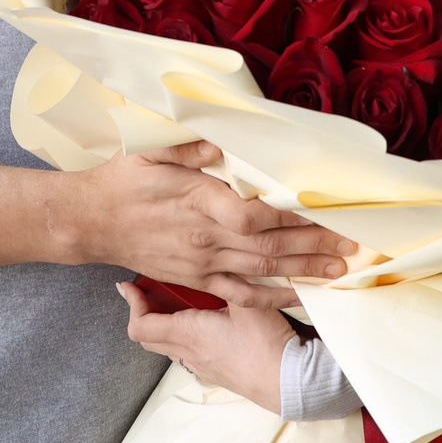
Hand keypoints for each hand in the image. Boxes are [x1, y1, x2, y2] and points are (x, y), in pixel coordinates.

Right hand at [62, 141, 352, 306]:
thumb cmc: (120, 180)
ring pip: (261, 270)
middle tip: (351, 243)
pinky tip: (298, 295)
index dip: (292, 217)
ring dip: (302, 270)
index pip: (255, 215)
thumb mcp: (148, 151)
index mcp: (198, 203)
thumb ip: (188, 149)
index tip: (324, 211)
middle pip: (269, 246)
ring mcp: (201, 264)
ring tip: (338, 269)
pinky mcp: (196, 279)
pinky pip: (240, 292)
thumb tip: (222, 146)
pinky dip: (272, 295)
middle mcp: (204, 239)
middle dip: (313, 245)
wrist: (90, 221)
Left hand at [119, 280, 296, 413]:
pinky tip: (207, 324)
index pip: (141, 325)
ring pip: (168, 346)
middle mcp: (189, 352)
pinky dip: (186, 337)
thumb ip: (229, 278)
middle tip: (153, 292)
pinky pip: (188, 355)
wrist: (287, 382)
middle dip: (145, 312)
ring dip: (166, 325)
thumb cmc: (267, 343)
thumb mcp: (248, 300)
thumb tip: (217, 257)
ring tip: (182, 304)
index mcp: (190, 332)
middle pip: (148, 337)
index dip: (132, 304)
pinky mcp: (215, 373)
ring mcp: (201, 366)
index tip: (131, 287)